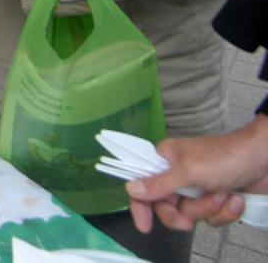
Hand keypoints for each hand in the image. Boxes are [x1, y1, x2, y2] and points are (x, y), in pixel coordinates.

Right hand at [127, 114, 267, 232]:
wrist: (264, 160)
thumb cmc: (225, 158)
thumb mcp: (188, 171)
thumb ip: (158, 183)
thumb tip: (130, 188)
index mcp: (165, 161)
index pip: (143, 184)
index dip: (141, 205)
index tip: (145, 226)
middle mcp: (178, 175)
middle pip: (168, 206)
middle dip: (185, 212)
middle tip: (189, 222)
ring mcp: (198, 189)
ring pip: (191, 214)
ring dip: (210, 208)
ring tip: (224, 193)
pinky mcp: (216, 199)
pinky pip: (211, 218)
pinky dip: (225, 212)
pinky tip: (235, 198)